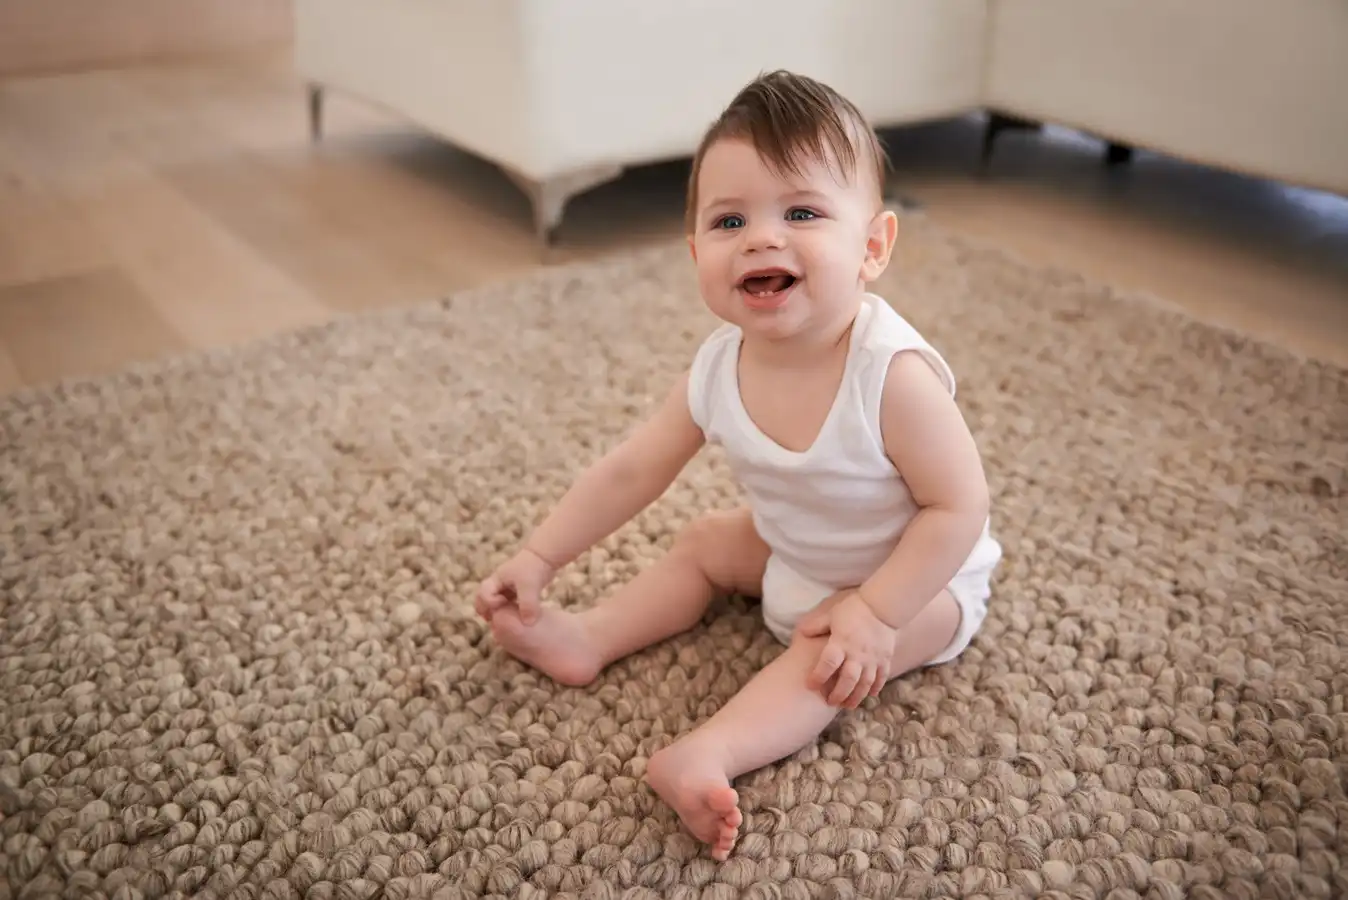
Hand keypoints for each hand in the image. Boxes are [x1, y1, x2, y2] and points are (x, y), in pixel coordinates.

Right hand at [474, 546, 556, 624]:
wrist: (545, 556)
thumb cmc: (534, 568)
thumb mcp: (530, 587)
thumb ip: (528, 605)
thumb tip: (528, 623)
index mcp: (496, 580)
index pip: (483, 594)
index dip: (491, 602)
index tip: (504, 603)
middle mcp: (498, 583)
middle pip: (482, 598)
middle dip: (487, 610)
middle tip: (497, 620)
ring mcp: (506, 587)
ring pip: (495, 602)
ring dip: (498, 612)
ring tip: (507, 621)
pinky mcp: (516, 590)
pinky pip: (507, 603)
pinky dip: (509, 610)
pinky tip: (518, 616)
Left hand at [797, 591, 897, 707]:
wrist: (882, 606)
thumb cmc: (854, 609)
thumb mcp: (832, 614)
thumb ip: (816, 625)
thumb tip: (800, 633)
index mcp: (841, 642)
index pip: (828, 663)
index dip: (818, 676)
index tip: (811, 685)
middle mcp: (857, 654)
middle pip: (847, 680)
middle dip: (838, 694)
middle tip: (830, 702)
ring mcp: (872, 659)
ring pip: (864, 684)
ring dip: (856, 696)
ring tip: (848, 706)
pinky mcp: (885, 660)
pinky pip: (881, 678)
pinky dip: (875, 688)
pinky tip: (870, 696)